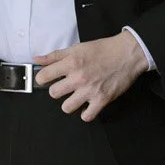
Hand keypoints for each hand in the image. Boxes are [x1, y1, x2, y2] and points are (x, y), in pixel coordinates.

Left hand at [34, 32, 149, 121]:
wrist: (127, 54)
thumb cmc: (103, 50)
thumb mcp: (77, 48)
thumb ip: (55, 55)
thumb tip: (37, 60)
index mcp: (71, 62)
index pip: (44, 76)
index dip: (42, 78)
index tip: (46, 79)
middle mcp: (79, 77)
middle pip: (53, 94)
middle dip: (57, 90)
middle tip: (65, 87)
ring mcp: (90, 90)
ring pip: (67, 107)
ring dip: (70, 103)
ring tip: (75, 97)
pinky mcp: (102, 100)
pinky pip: (87, 116)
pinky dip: (86, 113)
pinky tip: (87, 106)